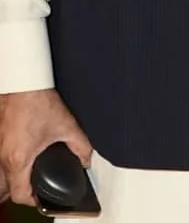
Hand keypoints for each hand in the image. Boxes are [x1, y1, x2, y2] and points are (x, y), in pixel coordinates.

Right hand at [0, 89, 91, 205]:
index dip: (33, 200)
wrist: (23, 82)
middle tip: (37, 185)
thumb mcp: (66, 124)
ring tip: (32, 171)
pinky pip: (2, 157)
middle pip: (7, 187)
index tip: (43, 196)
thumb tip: (86, 159)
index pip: (20, 195)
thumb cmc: (38, 101)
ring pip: (3, 173)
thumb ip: (80, 145)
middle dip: (23, 189)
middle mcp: (5, 156)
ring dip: (16, 175)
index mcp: (19, 159)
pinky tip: (25, 152)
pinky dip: (12, 161)